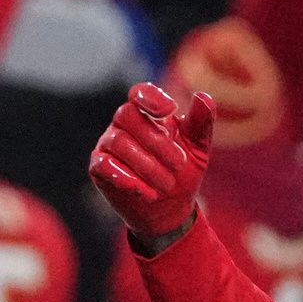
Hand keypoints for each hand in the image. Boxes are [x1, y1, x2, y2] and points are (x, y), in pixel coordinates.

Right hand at [89, 83, 214, 243]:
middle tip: (180, 164)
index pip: (140, 93)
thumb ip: (200, 123)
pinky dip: (128, 179)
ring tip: (167, 184)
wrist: (170, 208)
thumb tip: (203, 97)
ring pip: (118, 142)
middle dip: (156, 141)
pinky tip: (148, 193)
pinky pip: (104, 165)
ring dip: (147, 165)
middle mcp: (123, 124)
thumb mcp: (198, 149)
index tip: (170, 109)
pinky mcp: (99, 168)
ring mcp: (108, 144)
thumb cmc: (182, 171)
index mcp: (147, 114)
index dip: (150, 97)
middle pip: (126, 115)